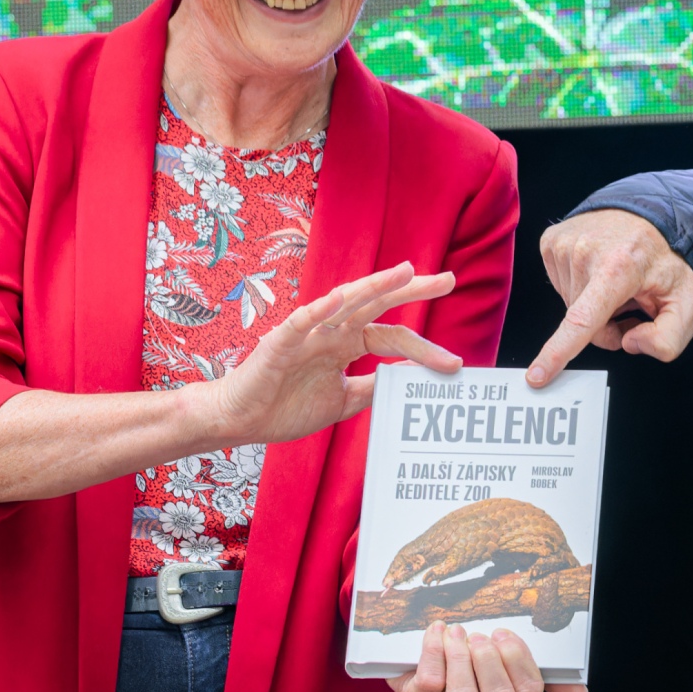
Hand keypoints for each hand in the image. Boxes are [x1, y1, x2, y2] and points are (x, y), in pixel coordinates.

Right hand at [200, 262, 460, 445]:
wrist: (238, 420)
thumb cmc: (285, 408)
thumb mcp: (343, 401)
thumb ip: (373, 387)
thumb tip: (410, 377)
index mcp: (347, 344)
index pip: (392, 337)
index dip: (424, 348)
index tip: (454, 364)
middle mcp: (331, 331)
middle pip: (378, 305)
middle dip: (414, 291)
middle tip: (450, 280)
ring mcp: (307, 333)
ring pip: (346, 302)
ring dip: (376, 286)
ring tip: (406, 271)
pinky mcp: (279, 342)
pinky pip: (302, 322)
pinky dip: (320, 309)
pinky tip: (340, 298)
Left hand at [390, 622, 589, 691]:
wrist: (413, 649)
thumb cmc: (465, 650)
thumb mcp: (503, 654)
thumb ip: (540, 670)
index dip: (519, 661)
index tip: (505, 634)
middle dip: (490, 662)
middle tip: (479, 636)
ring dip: (461, 660)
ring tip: (456, 634)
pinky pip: (430, 684)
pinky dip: (434, 652)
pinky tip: (437, 632)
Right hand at [527, 209, 692, 385]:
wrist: (650, 215)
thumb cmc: (667, 261)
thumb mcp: (687, 303)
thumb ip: (669, 338)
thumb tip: (629, 342)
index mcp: (619, 267)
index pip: (584, 318)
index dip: (560, 350)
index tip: (536, 375)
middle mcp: (584, 252)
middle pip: (583, 323)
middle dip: (607, 325)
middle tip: (632, 304)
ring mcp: (564, 244)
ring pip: (570, 306)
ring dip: (593, 304)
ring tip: (617, 282)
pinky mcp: (550, 242)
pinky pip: (560, 286)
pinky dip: (580, 287)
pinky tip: (599, 270)